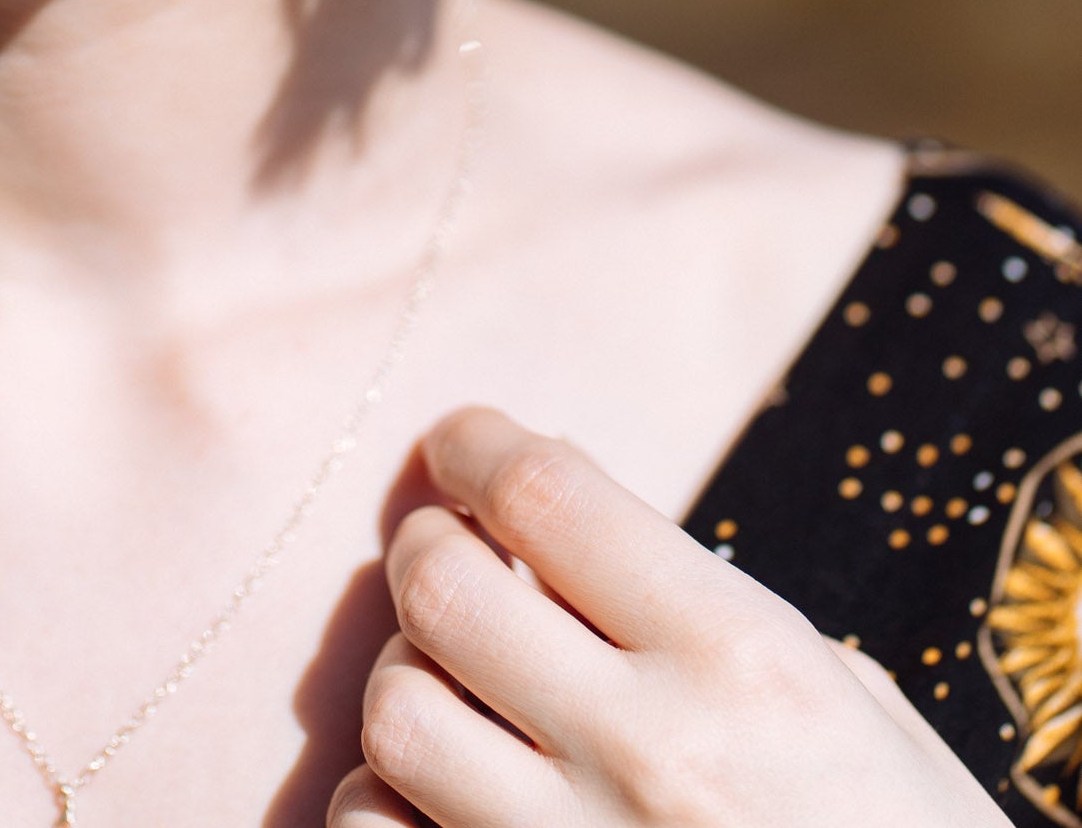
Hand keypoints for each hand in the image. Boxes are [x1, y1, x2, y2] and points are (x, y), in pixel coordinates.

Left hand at [328, 407, 1006, 826]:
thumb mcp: (849, 701)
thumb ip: (706, 609)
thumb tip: (563, 518)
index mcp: (743, 661)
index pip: (549, 497)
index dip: (480, 446)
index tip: (461, 439)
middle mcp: (649, 752)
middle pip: (444, 589)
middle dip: (429, 544)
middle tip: (450, 545)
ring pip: (397, 714)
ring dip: (409, 673)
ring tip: (451, 675)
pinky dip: (381, 800)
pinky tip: (431, 791)